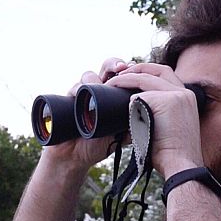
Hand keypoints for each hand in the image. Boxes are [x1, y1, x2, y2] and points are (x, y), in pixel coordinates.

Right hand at [41, 57, 129, 172]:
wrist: (75, 156)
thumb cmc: (98, 144)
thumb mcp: (121, 135)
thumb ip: (135, 127)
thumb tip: (151, 119)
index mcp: (113, 95)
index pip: (122, 74)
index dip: (128, 69)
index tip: (133, 69)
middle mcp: (98, 90)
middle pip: (107, 67)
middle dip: (114, 64)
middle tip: (121, 68)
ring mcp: (83, 95)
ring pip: (88, 75)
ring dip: (95, 78)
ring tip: (99, 85)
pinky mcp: (69, 101)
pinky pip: (73, 89)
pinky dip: (77, 89)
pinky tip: (80, 92)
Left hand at [104, 62, 204, 177]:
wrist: (181, 165)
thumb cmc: (170, 155)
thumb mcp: (166, 129)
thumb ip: (156, 115)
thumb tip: (134, 110)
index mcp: (187, 98)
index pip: (166, 76)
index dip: (148, 74)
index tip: (131, 78)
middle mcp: (184, 93)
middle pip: (158, 70)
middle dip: (136, 69)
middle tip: (118, 75)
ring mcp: (178, 95)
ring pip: (146, 80)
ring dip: (126, 80)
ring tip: (111, 85)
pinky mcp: (168, 102)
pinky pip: (139, 97)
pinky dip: (128, 103)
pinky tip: (120, 110)